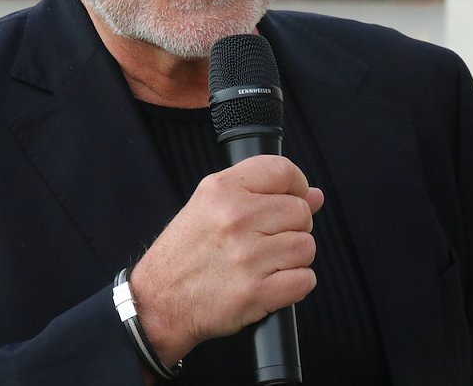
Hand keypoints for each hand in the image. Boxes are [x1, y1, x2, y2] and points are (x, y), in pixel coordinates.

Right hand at [128, 154, 323, 365]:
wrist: (158, 301)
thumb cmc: (185, 253)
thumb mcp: (209, 206)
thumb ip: (261, 193)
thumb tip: (313, 195)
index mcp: (222, 190)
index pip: (283, 171)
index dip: (296, 186)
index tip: (292, 198)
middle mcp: (235, 218)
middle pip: (301, 212)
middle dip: (293, 227)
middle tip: (268, 239)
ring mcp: (247, 256)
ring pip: (306, 247)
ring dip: (293, 258)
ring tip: (266, 262)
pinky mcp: (256, 292)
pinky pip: (305, 280)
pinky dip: (294, 285)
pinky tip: (271, 282)